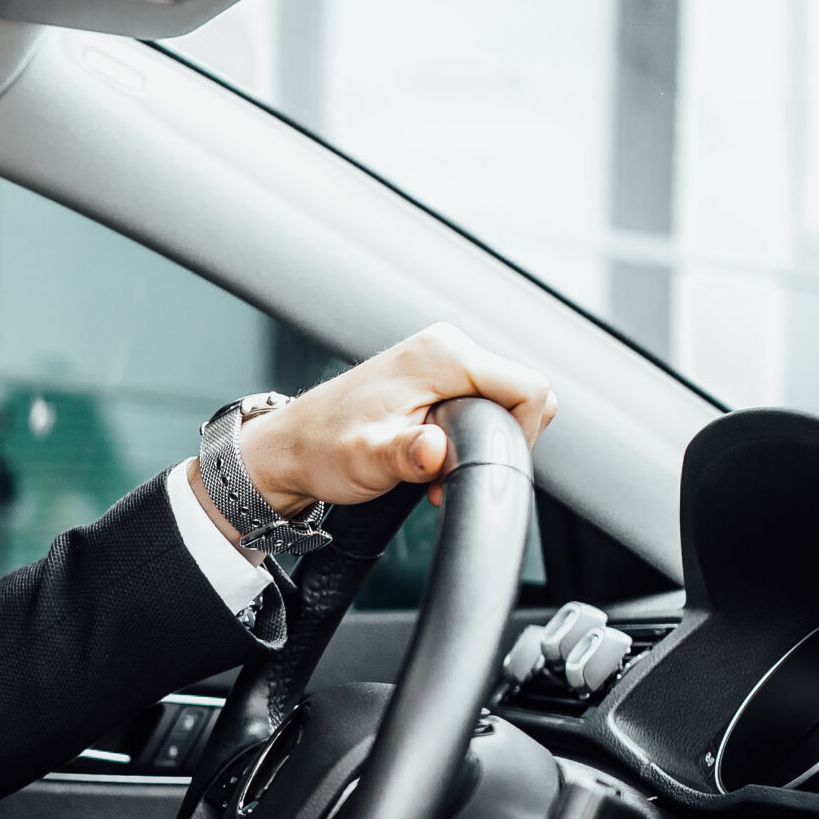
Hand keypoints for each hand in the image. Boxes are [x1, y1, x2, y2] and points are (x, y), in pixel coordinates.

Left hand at [232, 323, 555, 515]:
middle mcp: (445, 348)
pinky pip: (480, 403)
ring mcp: (441, 360)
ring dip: (481, 440)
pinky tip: (433, 455)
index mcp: (440, 355)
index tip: (486, 463)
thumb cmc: (321, 450)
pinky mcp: (436, 378)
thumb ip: (406, 456)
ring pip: (503, 401)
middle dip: (498, 439)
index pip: (528, 387)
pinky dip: (468, 434)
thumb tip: (435, 450)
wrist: (290, 448)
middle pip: (521, 393)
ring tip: (436, 466)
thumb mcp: (365, 461)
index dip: (521, 433)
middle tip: (451, 470)